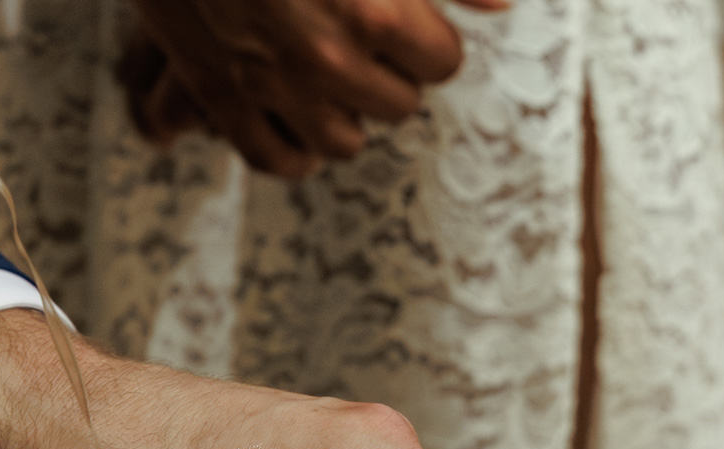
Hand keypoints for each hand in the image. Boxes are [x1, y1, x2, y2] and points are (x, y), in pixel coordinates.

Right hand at [121, 0, 507, 178]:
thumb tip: (502, 5)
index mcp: (374, 10)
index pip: (441, 64)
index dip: (430, 41)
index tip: (411, 25)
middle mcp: (326, 58)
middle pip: (398, 106)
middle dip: (391, 75)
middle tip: (369, 44)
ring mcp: (270, 84)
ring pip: (343, 144)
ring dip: (348, 116)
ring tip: (338, 84)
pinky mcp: (221, 94)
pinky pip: (273, 158)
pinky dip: (296, 154)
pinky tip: (304, 134)